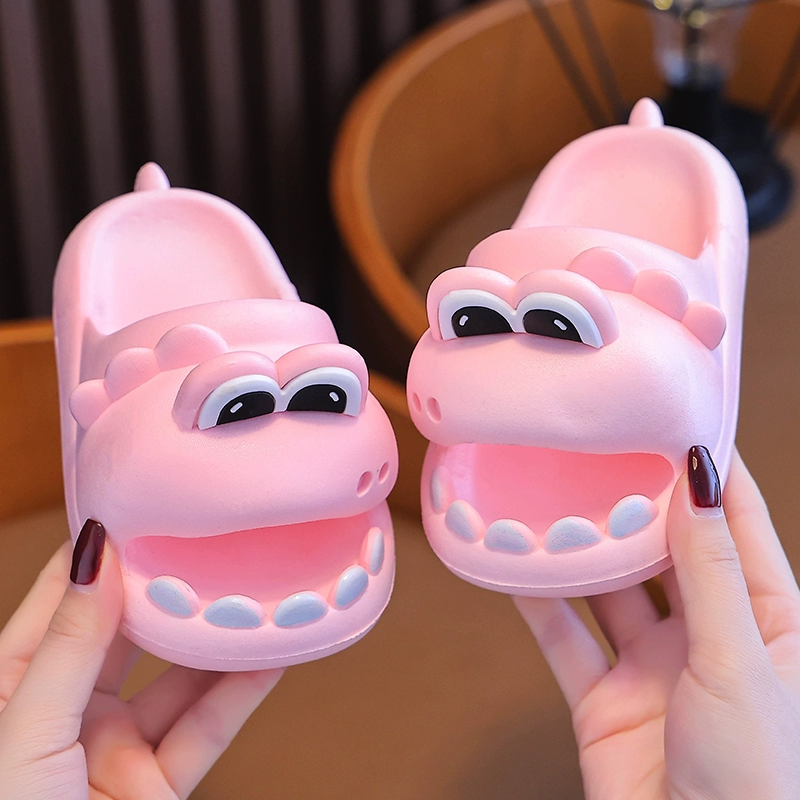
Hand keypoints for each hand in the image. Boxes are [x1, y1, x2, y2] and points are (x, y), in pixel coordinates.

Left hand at [0, 524, 282, 798]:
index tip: (146, 504)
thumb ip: (70, 646)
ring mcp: (112, 747)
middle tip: (214, 540)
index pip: (63, 597)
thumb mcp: (26, 731)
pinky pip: (205, 728)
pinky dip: (240, 693)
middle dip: (170, 588)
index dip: (102, 550)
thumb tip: (95, 555)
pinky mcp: (154, 784)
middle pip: (128, 631)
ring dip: (215, 638)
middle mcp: (66, 708)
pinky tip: (270, 655)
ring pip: (175, 678)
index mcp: (14, 685)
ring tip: (256, 589)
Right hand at [514, 448, 799, 799]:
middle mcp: (708, 637)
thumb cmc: (759, 782)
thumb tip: (699, 481)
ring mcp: (652, 667)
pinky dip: (537, 604)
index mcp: (767, 622)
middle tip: (598, 446)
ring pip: (609, 589)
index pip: (738, 525)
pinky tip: (512, 565)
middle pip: (665, 550)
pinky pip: (565, 638)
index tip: (678, 414)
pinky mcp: (603, 699)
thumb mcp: (739, 663)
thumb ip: (709, 572)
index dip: (711, 470)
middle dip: (634, 501)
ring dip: (581, 548)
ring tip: (549, 493)